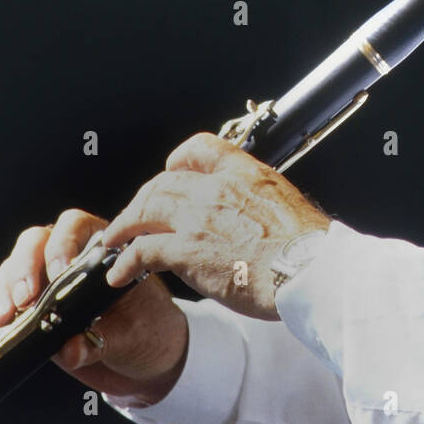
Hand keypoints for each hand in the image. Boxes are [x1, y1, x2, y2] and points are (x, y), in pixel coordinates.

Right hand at [0, 209, 188, 403]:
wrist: (144, 355)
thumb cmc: (146, 330)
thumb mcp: (132, 336)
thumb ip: (101, 342)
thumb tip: (69, 350)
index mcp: (106, 249)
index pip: (77, 225)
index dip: (63, 243)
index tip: (59, 272)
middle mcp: (73, 254)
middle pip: (37, 240)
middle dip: (26, 265)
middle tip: (27, 297)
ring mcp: (48, 276)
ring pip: (16, 263)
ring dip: (8, 286)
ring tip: (9, 315)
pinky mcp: (33, 300)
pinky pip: (7, 291)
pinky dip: (0, 303)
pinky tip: (3, 321)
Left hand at [103, 132, 331, 319]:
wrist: (310, 270)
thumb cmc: (309, 249)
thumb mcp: (287, 206)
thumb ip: (260, 203)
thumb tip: (254, 216)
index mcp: (246, 174)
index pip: (200, 148)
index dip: (178, 161)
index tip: (169, 171)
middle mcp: (217, 188)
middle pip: (163, 182)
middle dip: (142, 200)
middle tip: (134, 217)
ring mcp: (199, 217)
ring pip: (145, 210)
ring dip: (124, 227)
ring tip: (114, 242)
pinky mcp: (186, 250)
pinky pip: (142, 250)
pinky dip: (126, 262)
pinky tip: (120, 274)